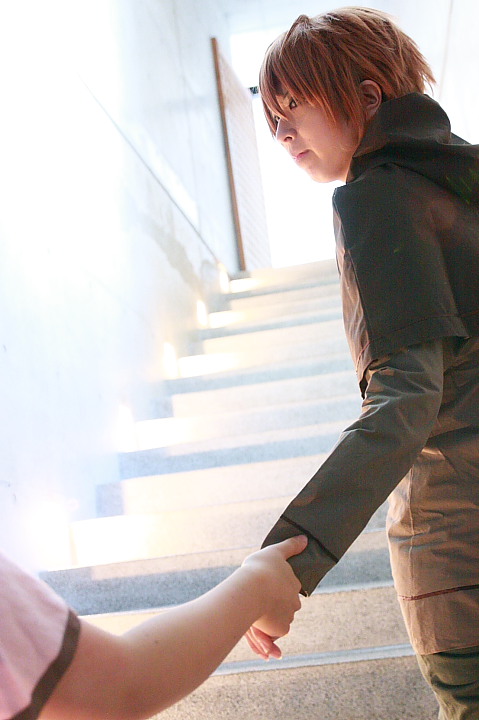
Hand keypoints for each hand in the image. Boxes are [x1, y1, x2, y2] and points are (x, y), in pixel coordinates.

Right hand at [242, 535, 306, 659]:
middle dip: (272, 607)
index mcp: (293, 583)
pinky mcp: (281, 629)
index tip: (262, 588)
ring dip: (268, 620)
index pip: (286, 589)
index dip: (273, 590)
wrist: (251, 589)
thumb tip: (305, 539)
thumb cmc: (260, 568)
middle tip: (256, 602)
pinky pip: (273, 633)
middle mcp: (295, 601)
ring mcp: (289, 615)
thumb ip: (290, 546)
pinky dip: (267, 634)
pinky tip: (256, 626)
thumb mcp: (274, 551)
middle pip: (283, 606)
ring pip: (277, 620)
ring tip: (254, 615)